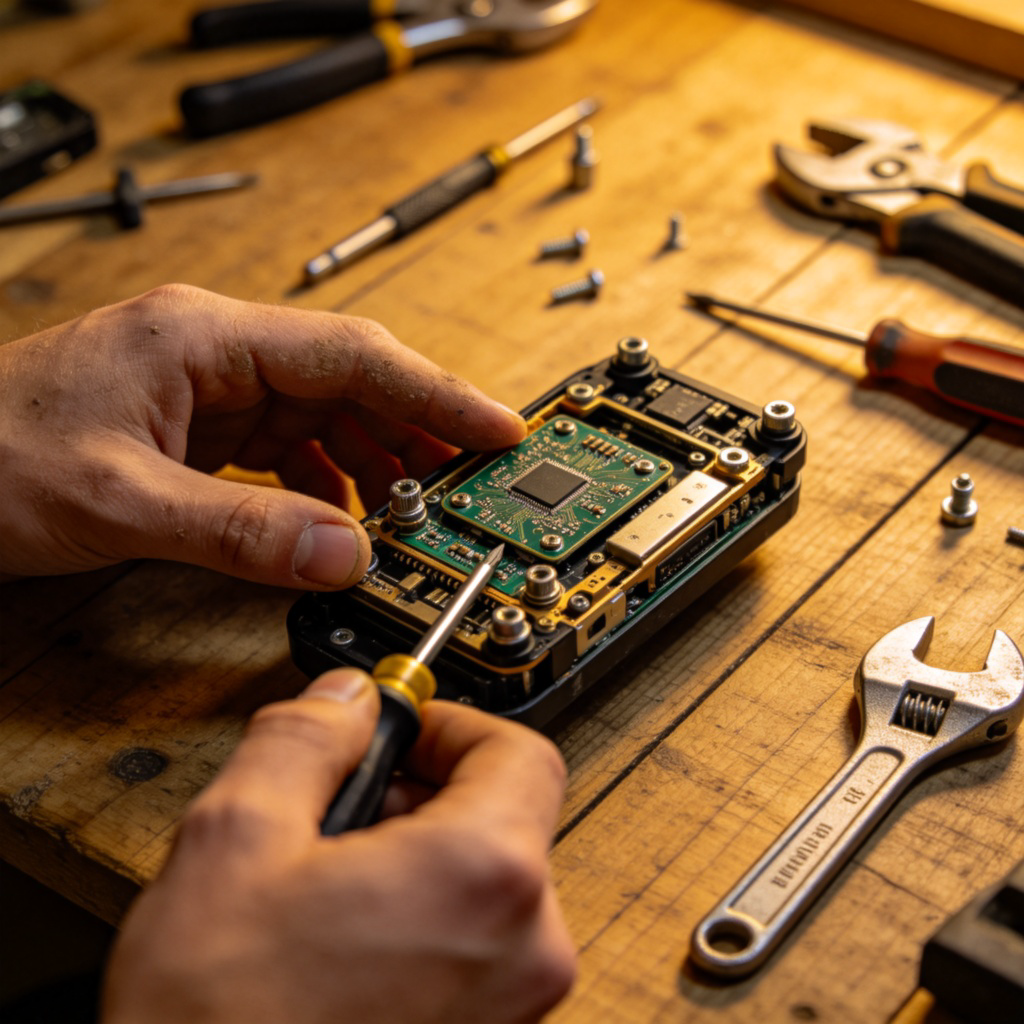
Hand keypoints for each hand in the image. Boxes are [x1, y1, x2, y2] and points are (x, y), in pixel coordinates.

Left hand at [0, 284, 524, 587]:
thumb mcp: (121, 502)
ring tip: (418, 506)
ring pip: (326, 413)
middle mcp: (217, 351)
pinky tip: (342, 514)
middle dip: (417, 430)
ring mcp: (209, 385)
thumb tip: (344, 555)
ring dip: (376, 458)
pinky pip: (288, 443)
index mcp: (205, 337)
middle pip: (352, 379)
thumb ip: (240, 532)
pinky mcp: (198, 422)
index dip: (438, 392)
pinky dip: (326, 479)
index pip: (355, 354)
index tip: (499, 428)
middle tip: (472, 482)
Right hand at [102, 671, 575, 1023]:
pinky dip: (420, 918)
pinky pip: (474, 945)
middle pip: (504, 816)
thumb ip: (303, 740)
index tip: (403, 732)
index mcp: (483, 877)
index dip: (453, 726)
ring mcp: (511, 1007)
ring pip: (484, 882)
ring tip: (327, 883)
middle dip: (422, 794)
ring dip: (414, 858)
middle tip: (345, 806)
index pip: (521, 751)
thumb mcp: (235, 843)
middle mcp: (523, 949)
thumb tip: (344, 699)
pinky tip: (341, 939)